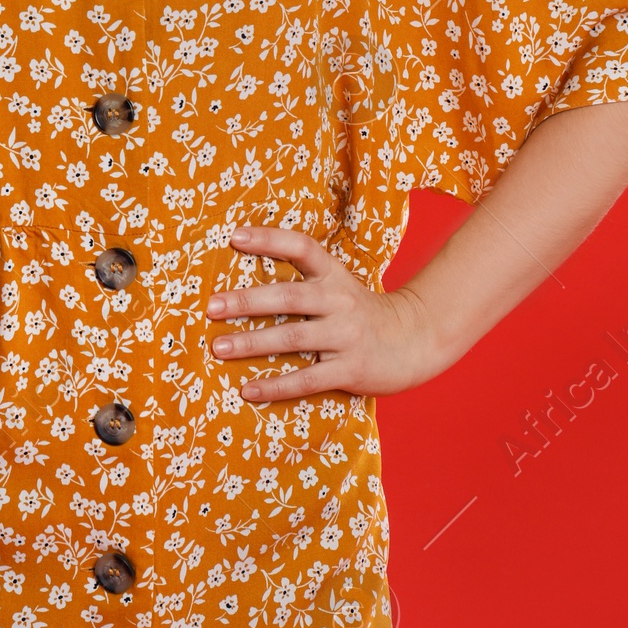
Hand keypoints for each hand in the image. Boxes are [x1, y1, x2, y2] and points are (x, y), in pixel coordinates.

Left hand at [207, 225, 443, 400]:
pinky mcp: (350, 369)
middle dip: (246, 301)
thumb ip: (304, 281)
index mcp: (334, 275)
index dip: (268, 239)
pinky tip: (248, 390)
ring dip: (252, 344)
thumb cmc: (362, 313)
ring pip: (292, 339)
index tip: (234, 237)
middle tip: (211, 307)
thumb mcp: (338, 285)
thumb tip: (246, 283)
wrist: (416, 340)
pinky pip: (307, 379)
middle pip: (288, 297)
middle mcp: (339, 301)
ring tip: (218, 348)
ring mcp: (346, 336)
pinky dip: (275, 386)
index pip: (301, 247)